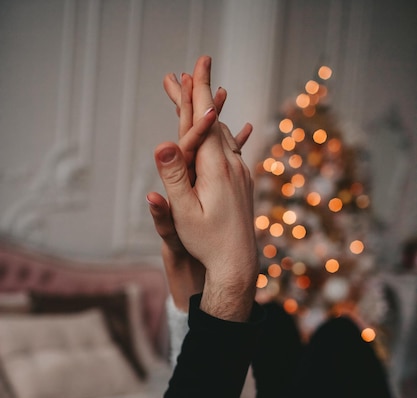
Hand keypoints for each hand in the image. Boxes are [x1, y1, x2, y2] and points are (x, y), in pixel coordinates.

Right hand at [148, 56, 257, 321]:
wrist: (238, 265)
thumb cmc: (207, 242)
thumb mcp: (184, 212)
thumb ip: (174, 176)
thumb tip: (163, 142)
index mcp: (216, 168)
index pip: (204, 120)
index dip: (196, 91)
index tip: (195, 64)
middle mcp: (233, 165)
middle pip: (214, 121)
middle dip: (200, 94)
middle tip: (191, 69)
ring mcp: (242, 174)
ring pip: (225, 134)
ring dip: (211, 113)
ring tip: (203, 96)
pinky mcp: (244, 184)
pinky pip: (232, 150)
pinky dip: (222, 133)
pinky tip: (225, 132)